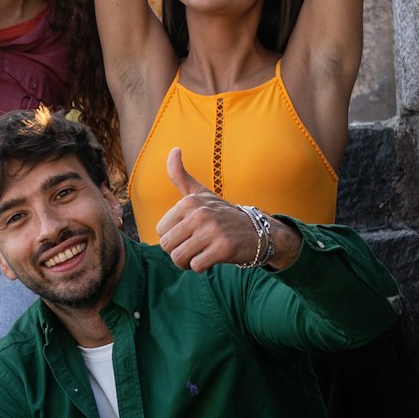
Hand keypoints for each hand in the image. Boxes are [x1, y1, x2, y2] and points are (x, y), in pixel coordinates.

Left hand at [156, 149, 262, 270]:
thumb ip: (180, 175)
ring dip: (187, 263)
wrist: (257, 231)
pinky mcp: (223, 248)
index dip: (172, 239)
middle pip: (167, 246)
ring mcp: (212, 231)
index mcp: (189, 202)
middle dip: (177, 253)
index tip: (187, 236)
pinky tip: (212, 259)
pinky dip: (202, 268)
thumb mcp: (200, 193)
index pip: (161, 231)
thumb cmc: (222, 214)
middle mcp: (200, 214)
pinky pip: (196, 266)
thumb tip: (173, 149)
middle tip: (193, 250)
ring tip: (200, 255)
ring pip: (179, 258)